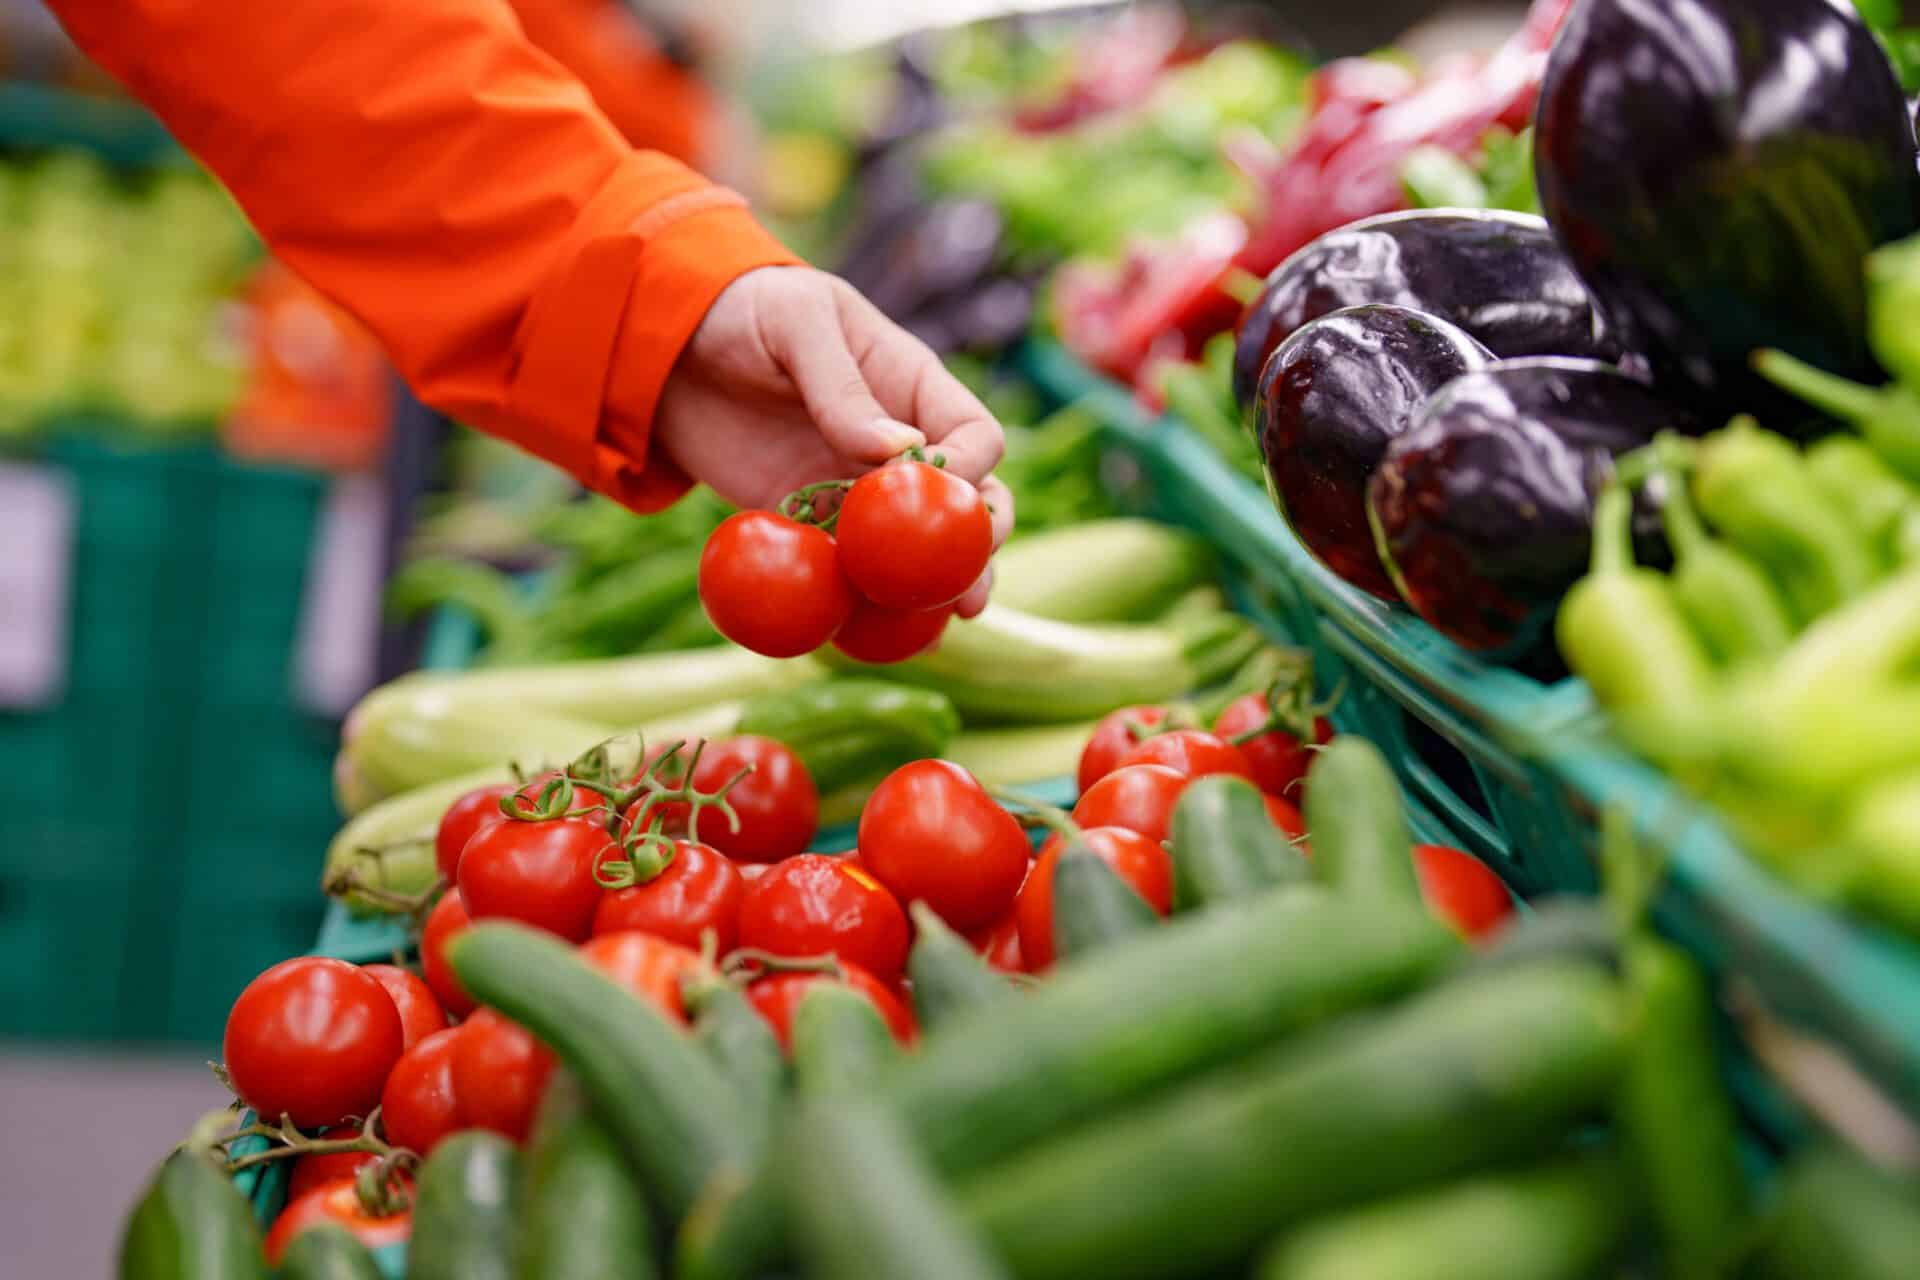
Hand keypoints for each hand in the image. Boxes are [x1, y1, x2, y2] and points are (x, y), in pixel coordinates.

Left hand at [654, 266, 1013, 615]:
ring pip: (916, 546)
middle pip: (968, 502)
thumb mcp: (796, 323)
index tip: (946, 495)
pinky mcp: (810, 521)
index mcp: (913, 386)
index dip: (973, 471)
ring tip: (952, 618)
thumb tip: (896, 451)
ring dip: (939, 585)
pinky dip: (865, 600)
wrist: (667, 347)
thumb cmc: (745, 310)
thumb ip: (842, 386)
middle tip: (970, 581)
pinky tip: (874, 631)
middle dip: (978, 542)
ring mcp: (856, 490)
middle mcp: (899, 446)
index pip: (973, 436)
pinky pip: (848, 567)